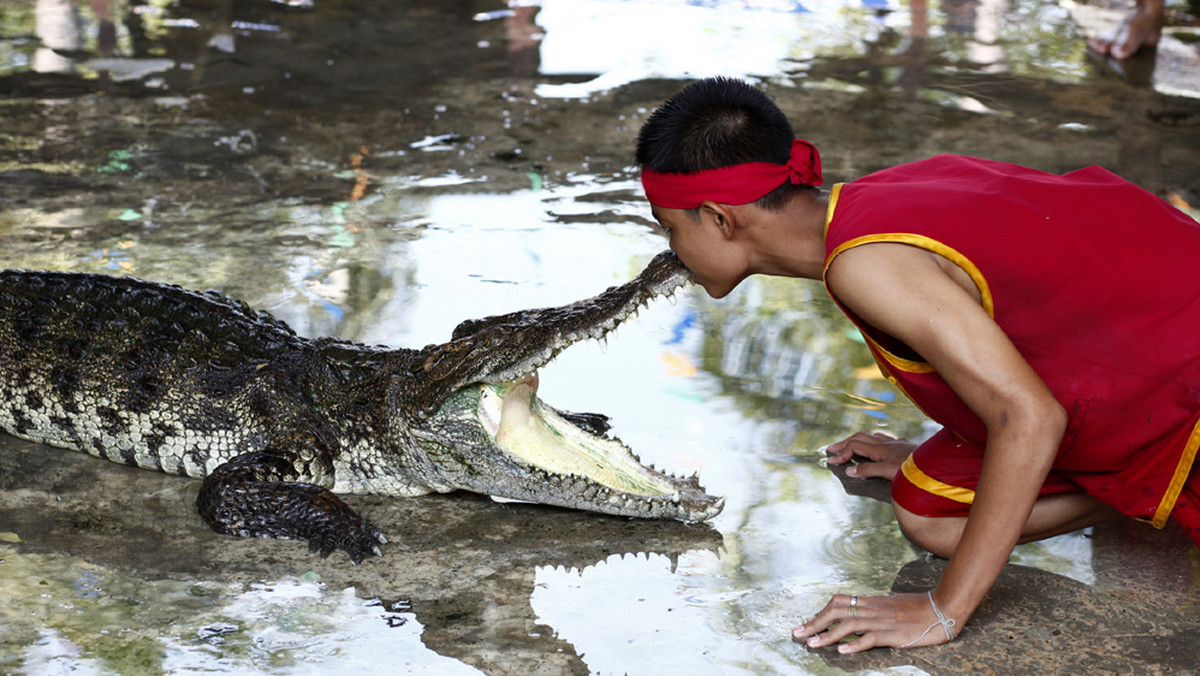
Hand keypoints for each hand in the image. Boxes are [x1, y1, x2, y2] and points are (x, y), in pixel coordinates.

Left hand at [792, 591, 956, 652]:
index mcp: (871, 602)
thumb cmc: (919, 608)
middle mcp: (873, 609)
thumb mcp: (891, 605)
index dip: (820, 612)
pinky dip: (855, 644)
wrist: (943, 608)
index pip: (838, 602)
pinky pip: (871, 638)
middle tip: (797, 633)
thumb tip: (856, 617)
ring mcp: (882, 621)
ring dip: (828, 634)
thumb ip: (873, 610)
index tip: (806, 623)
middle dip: (815, 622)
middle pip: (837, 610)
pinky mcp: (894, 634)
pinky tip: (843, 650)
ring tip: (812, 643)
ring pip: (849, 624)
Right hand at [825, 431, 915, 480]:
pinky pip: (886, 440)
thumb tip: (849, 470)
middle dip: (844, 443)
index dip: (841, 454)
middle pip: (859, 438)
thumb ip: (868, 471)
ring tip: (850, 445)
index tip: (831, 462)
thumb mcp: (889, 472)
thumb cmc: (914, 471)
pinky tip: (880, 446)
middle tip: (831, 449)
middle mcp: (887, 443)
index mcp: (880, 449)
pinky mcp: (905, 447)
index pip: (854, 446)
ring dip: (858, 440)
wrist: (938, 465)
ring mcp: (896, 444)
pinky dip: (875, 442)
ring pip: (872, 437)